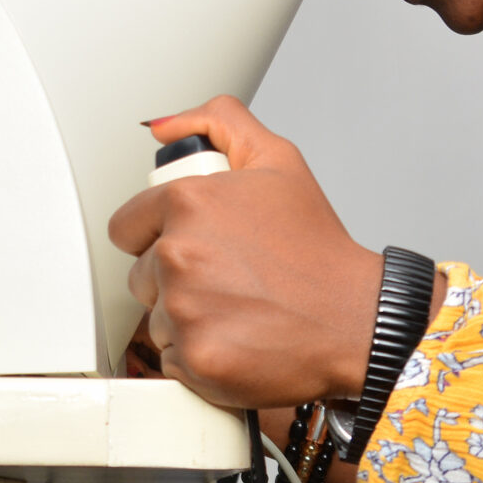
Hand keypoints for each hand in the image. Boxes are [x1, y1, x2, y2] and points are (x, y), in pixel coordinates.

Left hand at [105, 96, 379, 410]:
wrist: (355, 320)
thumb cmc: (318, 249)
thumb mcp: (277, 160)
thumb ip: (218, 124)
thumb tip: (163, 128)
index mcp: (187, 203)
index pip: (127, 225)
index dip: (156, 234)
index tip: (191, 245)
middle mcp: (177, 254)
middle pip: (141, 274)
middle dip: (174, 278)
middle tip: (226, 278)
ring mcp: (183, 310)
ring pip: (156, 318)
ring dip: (187, 318)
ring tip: (237, 309)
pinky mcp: (193, 358)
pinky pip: (171, 358)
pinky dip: (198, 355)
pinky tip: (237, 339)